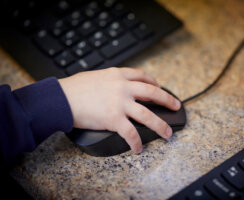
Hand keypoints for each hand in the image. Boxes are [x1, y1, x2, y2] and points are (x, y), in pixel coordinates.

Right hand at [58, 67, 180, 153]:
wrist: (61, 98)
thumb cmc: (74, 88)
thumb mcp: (96, 76)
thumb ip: (110, 81)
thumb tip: (116, 86)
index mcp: (118, 75)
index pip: (142, 76)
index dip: (153, 82)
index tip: (159, 86)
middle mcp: (123, 87)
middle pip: (152, 93)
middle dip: (167, 100)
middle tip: (176, 105)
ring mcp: (120, 103)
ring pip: (148, 115)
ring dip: (160, 125)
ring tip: (168, 132)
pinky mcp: (114, 119)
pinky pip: (131, 133)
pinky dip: (136, 142)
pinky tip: (138, 148)